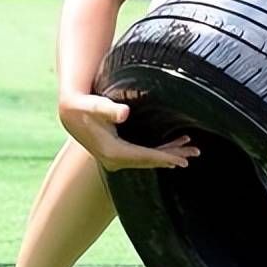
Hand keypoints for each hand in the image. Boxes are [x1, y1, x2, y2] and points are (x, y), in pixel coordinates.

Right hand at [57, 90, 199, 171]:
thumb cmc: (85, 107)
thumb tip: (124, 113)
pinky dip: (159, 152)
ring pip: (148, 159)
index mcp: (112, 152)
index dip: (164, 157)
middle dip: (172, 157)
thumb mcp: (96, 106)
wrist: (71, 113)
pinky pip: (143, 155)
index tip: (182, 160)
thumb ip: (110, 110)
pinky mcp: (119, 153)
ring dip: (169, 154)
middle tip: (195, 153)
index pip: (144, 157)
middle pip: (149, 161)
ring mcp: (117, 158)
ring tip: (190, 150)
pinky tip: (173, 148)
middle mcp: (116, 160)